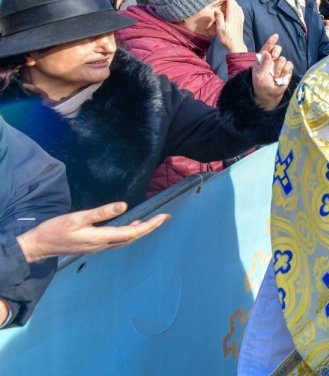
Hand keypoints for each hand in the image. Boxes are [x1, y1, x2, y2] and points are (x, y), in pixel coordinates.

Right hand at [16, 202, 168, 261]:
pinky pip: (117, 239)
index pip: (132, 232)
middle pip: (132, 237)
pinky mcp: (93, 245)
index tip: (164, 217)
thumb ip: (101, 213)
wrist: (38, 246)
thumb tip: (123, 206)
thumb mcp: (77, 218)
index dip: (149, 225)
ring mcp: (98, 247)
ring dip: (140, 230)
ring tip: (153, 221)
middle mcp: (102, 245)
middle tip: (165, 218)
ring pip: (125, 239)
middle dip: (150, 227)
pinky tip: (131, 224)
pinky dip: (128, 232)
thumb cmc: (54, 230)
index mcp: (100, 238)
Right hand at [214, 0, 246, 52]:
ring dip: (235, 3)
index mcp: (231, 16)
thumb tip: (217, 9)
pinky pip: (241, 12)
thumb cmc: (227, 38)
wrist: (236, 45)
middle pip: (235, 5)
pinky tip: (238, 8)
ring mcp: (240, 19)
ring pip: (238, 8)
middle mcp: (237, 16)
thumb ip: (219, 18)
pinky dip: (239, 8)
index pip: (231, 4)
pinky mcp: (241, 23)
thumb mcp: (220, 28)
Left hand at [251, 34, 293, 108]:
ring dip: (279, 68)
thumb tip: (268, 53)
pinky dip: (285, 71)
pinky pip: (289, 65)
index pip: (266, 48)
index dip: (271, 42)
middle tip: (275, 57)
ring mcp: (280, 65)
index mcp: (262, 60)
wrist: (269, 96)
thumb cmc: (261, 86)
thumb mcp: (259, 76)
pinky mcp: (287, 70)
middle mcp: (272, 60)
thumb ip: (264, 64)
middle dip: (277, 51)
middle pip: (277, 49)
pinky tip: (281, 77)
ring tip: (275, 77)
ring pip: (283, 59)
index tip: (275, 36)